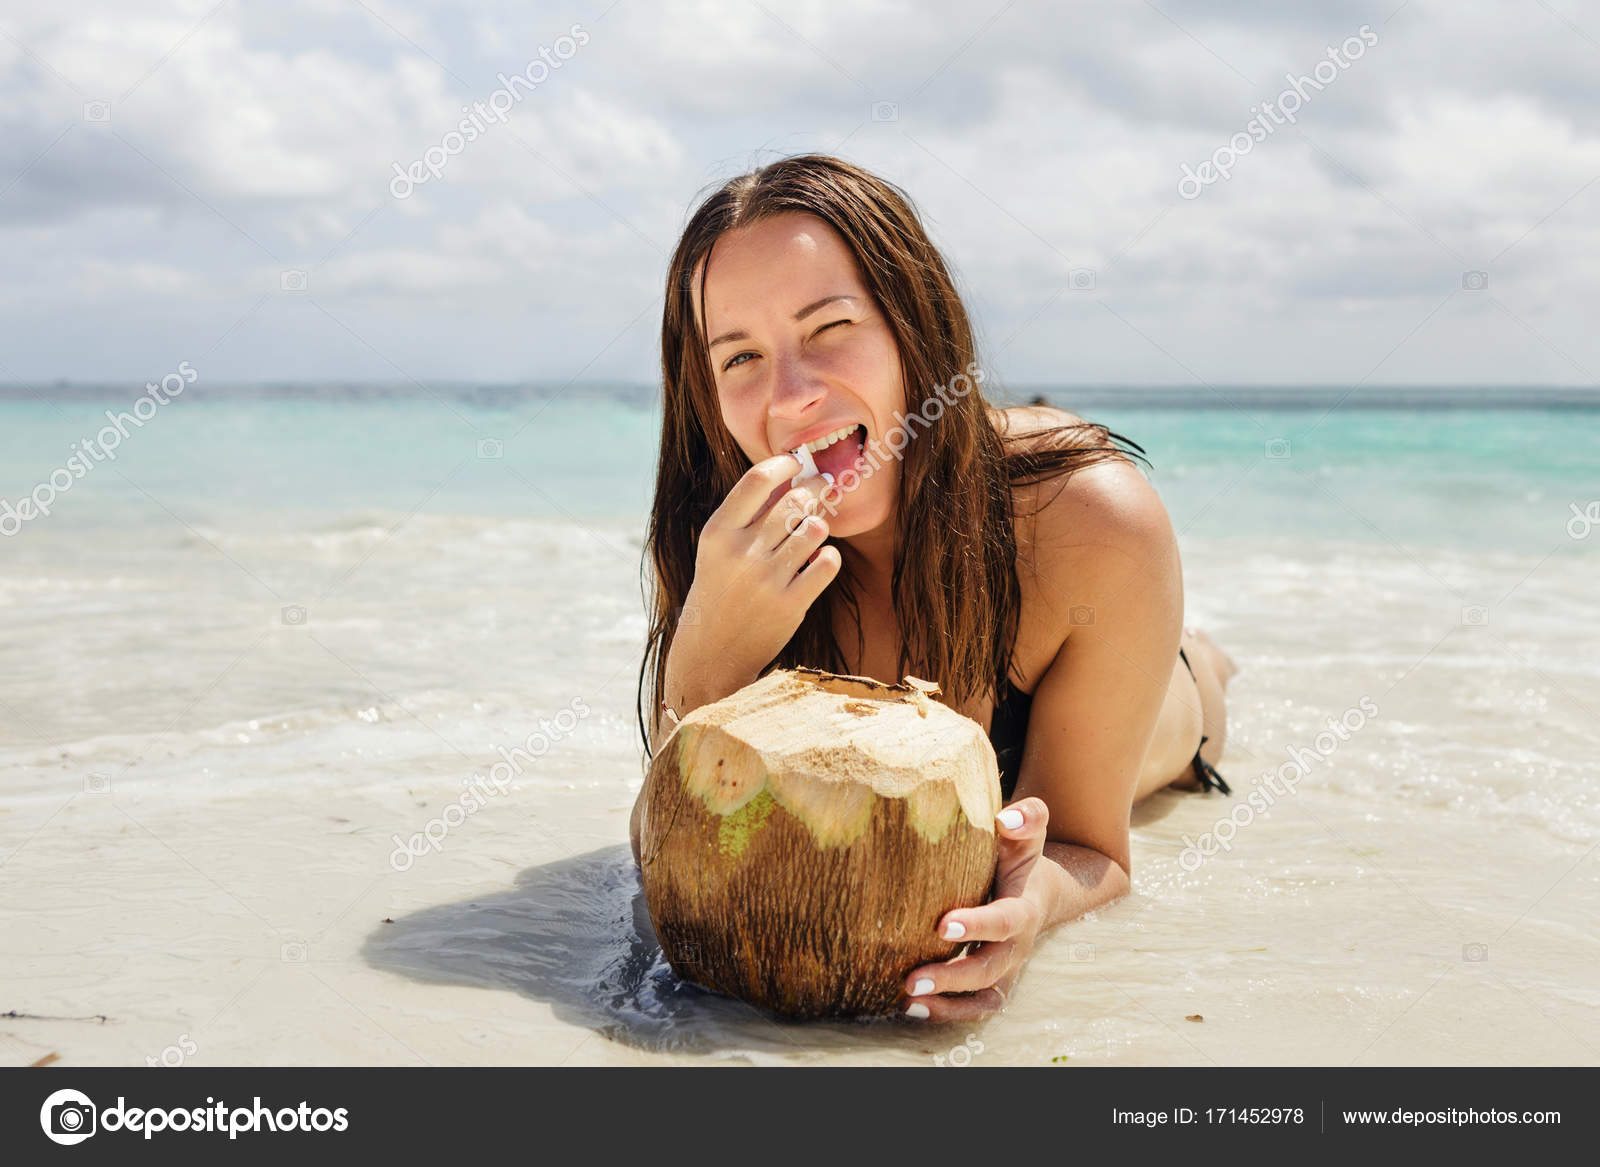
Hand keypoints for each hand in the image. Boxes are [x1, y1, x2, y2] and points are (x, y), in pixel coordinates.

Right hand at [669, 452, 841, 695]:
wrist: (712, 651)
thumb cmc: (720, 589)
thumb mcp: (718, 550)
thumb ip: (747, 515)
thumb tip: (790, 474)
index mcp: (718, 533)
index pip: (757, 480)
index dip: (783, 464)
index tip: (796, 462)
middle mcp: (741, 553)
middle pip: (795, 501)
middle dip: (815, 489)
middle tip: (822, 487)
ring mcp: (767, 579)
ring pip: (816, 529)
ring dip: (819, 527)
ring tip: (812, 533)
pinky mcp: (790, 604)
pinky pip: (828, 563)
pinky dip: (828, 557)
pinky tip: (819, 560)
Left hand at [900, 797, 1050, 1021]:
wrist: (1041, 891)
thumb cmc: (1018, 857)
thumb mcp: (1026, 836)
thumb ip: (1027, 819)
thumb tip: (1006, 817)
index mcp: (1024, 910)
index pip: (1004, 921)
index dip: (977, 925)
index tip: (942, 925)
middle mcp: (1016, 946)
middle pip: (989, 969)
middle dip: (952, 977)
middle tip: (912, 978)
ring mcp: (1006, 969)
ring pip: (983, 996)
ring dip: (947, 1003)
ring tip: (907, 998)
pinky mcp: (993, 982)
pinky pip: (976, 1007)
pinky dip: (948, 1012)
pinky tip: (910, 1007)